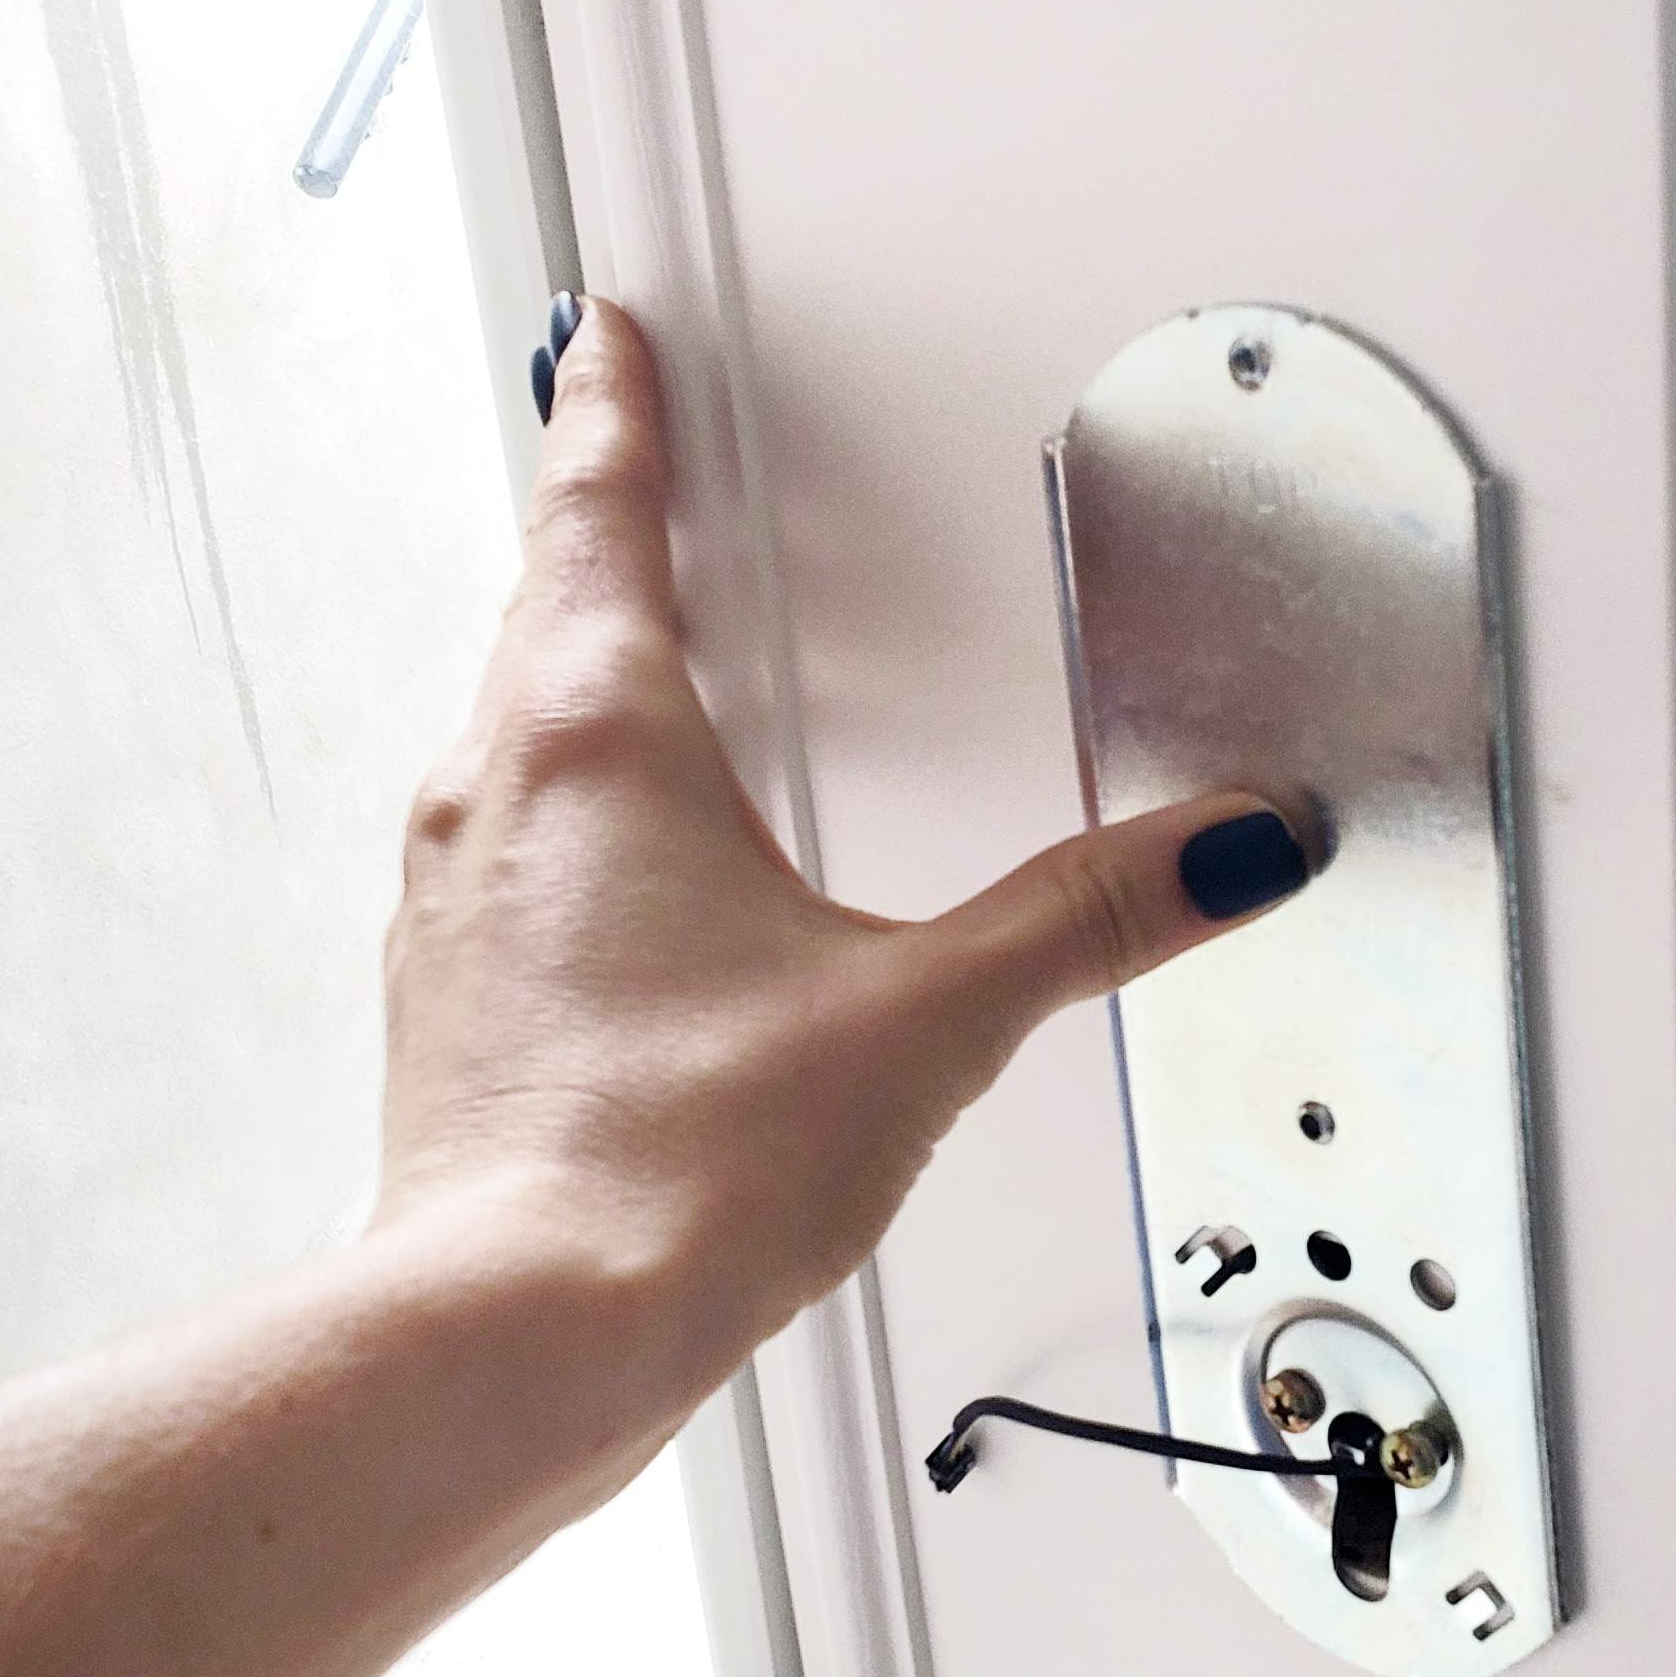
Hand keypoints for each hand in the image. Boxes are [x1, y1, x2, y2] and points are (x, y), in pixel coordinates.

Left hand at [375, 296, 1305, 1455]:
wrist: (512, 1336)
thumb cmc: (669, 1165)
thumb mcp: (926, 1018)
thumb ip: (1085, 919)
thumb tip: (1224, 850)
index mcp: (595, 737)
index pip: (601, 516)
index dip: (610, 413)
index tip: (598, 340)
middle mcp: (494, 795)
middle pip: (546, 615)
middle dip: (602, 539)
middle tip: (625, 474)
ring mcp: (453, 904)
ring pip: (515, 739)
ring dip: (576, 683)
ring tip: (643, 670)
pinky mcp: (452, 1006)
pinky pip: (509, 857)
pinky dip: (566, 821)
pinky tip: (631, 893)